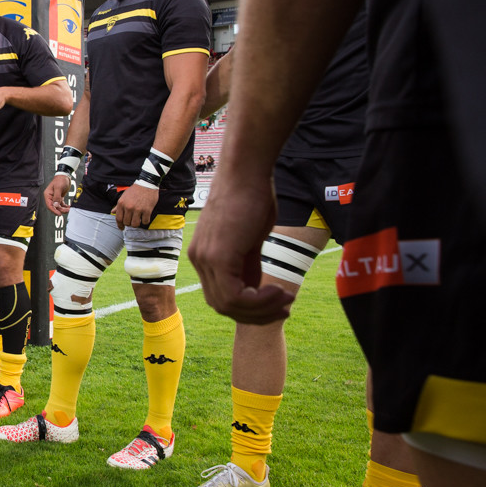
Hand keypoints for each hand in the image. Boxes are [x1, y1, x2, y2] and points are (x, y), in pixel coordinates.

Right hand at [44, 174, 71, 214]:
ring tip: (68, 209)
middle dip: (60, 210)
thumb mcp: (58, 188)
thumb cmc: (60, 180)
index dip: (54, 210)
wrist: (65, 176)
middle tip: (66, 210)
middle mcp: (50, 197)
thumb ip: (57, 197)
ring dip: (63, 209)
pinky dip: (65, 206)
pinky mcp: (59, 198)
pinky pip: (61, 204)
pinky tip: (68, 207)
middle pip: (54, 207)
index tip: (59, 213)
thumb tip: (55, 205)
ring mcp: (55, 198)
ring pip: (58, 206)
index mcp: (48, 195)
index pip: (49, 205)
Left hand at [111, 184, 157, 229]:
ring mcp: (138, 209)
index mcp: (121, 203)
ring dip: (136, 224)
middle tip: (132, 221)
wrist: (147, 184)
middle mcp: (128, 207)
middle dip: (129, 224)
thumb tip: (112, 212)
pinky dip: (145, 221)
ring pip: (135, 224)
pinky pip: (145, 221)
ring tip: (138, 220)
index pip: (118, 219)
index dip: (120, 225)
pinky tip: (145, 217)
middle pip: (127, 223)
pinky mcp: (147, 210)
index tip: (122, 228)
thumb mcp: (124, 196)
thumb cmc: (135, 190)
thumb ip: (118, 205)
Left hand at [188, 170, 293, 323]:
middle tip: (285, 308)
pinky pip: (235, 296)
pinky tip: (278, 292)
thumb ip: (248, 263)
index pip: (221, 296)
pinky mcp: (217, 257)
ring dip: (262, 309)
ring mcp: (205, 259)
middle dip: (256, 314)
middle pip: (222, 306)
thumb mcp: (249, 238)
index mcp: (204, 255)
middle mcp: (199, 259)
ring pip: (229, 305)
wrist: (247, 172)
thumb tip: (255, 289)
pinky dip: (259, 301)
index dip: (249, 308)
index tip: (277, 304)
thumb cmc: (252, 198)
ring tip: (286, 300)